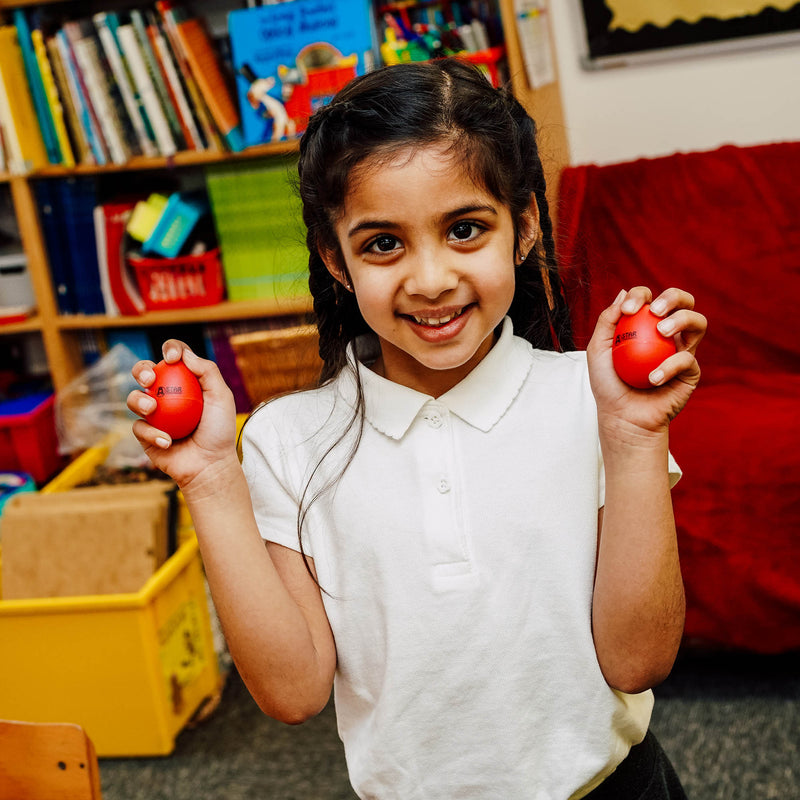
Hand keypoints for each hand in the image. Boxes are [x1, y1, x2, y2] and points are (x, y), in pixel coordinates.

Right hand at [127, 340, 237, 488]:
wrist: (210, 465)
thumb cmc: (219, 431)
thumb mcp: (222, 398)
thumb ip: (208, 372)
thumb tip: (185, 355)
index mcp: (185, 381)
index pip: (174, 358)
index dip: (170, 349)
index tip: (173, 357)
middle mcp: (166, 394)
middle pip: (145, 372)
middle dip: (142, 370)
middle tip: (150, 379)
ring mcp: (153, 414)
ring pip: (134, 397)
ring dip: (139, 400)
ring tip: (152, 409)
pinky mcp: (145, 433)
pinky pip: (138, 426)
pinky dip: (152, 433)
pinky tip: (167, 441)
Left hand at [587, 287, 706, 434]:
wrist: (622, 417)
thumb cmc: (608, 384)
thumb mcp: (598, 350)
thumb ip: (607, 321)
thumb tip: (623, 293)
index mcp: (645, 325)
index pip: (649, 299)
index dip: (641, 295)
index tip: (627, 309)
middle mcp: (667, 334)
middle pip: (683, 302)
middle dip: (673, 297)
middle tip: (655, 310)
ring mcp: (682, 350)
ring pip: (698, 322)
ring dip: (682, 320)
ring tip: (662, 332)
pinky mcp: (691, 371)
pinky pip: (687, 360)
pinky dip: (669, 366)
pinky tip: (653, 378)